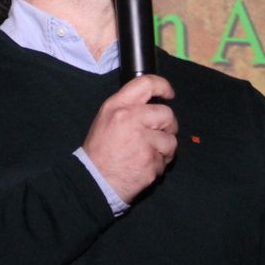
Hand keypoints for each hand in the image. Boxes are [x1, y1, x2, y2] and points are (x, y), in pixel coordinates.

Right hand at [82, 75, 177, 203]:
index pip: (146, 84)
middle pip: (167, 114)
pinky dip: (157, 166)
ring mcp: (142, 141)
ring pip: (171, 140)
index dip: (163, 86)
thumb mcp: (105, 119)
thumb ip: (127, 108)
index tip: (169, 94)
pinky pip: (164, 161)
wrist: (93, 180)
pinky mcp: (150, 161)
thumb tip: (152, 105)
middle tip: (160, 134)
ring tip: (149, 155)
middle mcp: (131, 119)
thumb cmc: (100, 150)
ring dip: (164, 150)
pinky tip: (143, 167)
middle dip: (169, 126)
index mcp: (118, 107)